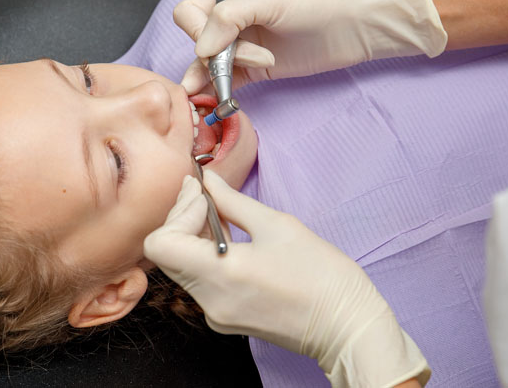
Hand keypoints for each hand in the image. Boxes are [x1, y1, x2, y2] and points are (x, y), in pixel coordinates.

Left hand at [144, 172, 429, 387]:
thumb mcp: (277, 225)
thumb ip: (232, 201)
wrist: (345, 326)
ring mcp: (215, 314)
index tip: (203, 194)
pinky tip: (231, 239)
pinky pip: (200, 280)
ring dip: (193, 235)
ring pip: (182, 266)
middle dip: (183, 217)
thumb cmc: (321, 274)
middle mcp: (209, 300)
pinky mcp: (225, 318)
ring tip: (222, 212)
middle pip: (168, 254)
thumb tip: (206, 180)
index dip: (177, 213)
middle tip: (207, 193)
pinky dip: (205, 255)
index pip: (161, 244)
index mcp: (220, 274)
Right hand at [175, 0, 446, 94]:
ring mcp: (243, 47)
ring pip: (208, 66)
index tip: (217, 49)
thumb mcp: (271, 1)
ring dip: (209, 79)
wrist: (356, 25)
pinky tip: (220, 99)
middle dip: (212, 58)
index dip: (198, 33)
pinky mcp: (255, 70)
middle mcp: (232, 21)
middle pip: (197, 43)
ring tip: (216, 94)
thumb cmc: (319, 3)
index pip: (190, 14)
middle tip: (239, 65)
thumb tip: (200, 48)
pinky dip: (220, 91)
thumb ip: (230, 17)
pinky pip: (227, 82)